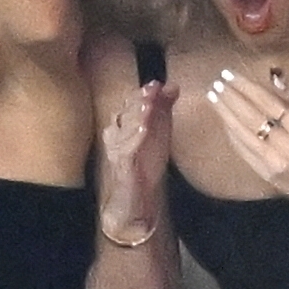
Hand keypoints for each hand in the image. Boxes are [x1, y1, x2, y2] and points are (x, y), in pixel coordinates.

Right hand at [100, 79, 177, 239]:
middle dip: (138, 101)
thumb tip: (172, 85)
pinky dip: (133, 139)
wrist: (134, 203)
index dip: (141, 94)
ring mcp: (117, 153)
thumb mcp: (158, 134)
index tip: (155, 84)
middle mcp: (117, 137)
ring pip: (122, 130)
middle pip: (124, 114)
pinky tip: (143, 130)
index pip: (130, 105)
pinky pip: (125, 152)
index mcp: (125, 127)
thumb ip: (163, 109)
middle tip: (151, 91)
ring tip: (147, 106)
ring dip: (136, 116)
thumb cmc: (144, 165)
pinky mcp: (122, 169)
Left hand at [206, 68, 288, 210]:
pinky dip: (232, 133)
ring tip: (213, 98)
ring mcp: (274, 162)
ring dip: (225, 114)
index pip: (269, 103)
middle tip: (216, 82)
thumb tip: (273, 78)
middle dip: (231, 98)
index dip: (247, 87)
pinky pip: (244, 150)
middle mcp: (288, 147)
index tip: (231, 74)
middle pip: (252, 117)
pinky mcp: (266, 174)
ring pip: (243, 134)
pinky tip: (224, 120)